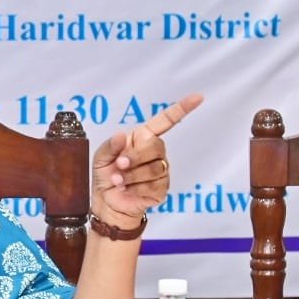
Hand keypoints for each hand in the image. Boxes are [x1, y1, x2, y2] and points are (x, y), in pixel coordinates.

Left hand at [91, 93, 203, 225]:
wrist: (108, 201)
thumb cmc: (106, 174)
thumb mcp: (101, 157)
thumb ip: (110, 146)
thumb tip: (122, 136)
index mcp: (142, 137)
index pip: (165, 121)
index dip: (182, 109)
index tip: (198, 97)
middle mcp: (155, 151)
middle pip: (156, 146)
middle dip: (134, 157)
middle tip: (119, 165)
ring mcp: (161, 170)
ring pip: (155, 168)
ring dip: (132, 175)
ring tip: (119, 180)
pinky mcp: (162, 188)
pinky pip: (154, 186)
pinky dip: (135, 188)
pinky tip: (127, 190)